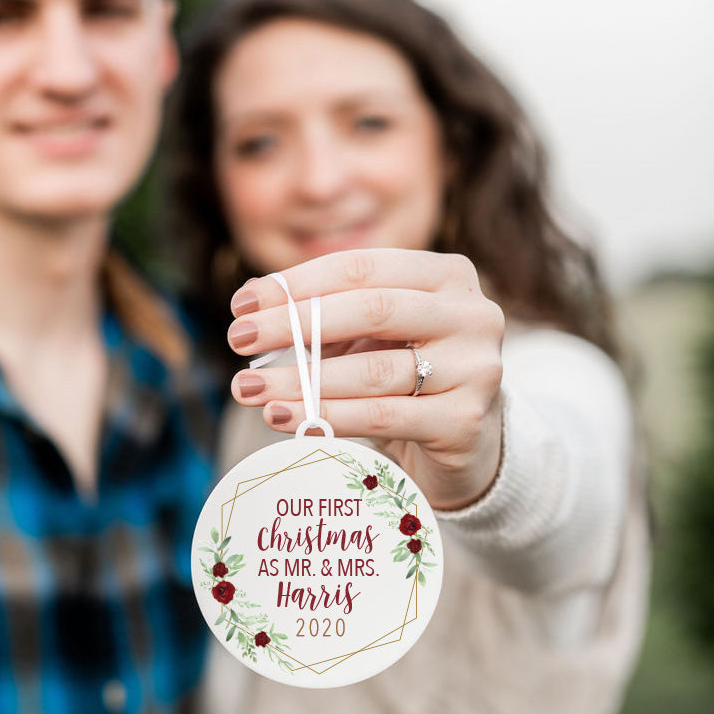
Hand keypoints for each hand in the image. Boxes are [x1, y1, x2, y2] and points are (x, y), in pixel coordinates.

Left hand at [226, 249, 505, 510]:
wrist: (467, 445)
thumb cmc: (408, 377)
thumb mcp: (372, 336)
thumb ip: (324, 312)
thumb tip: (252, 298)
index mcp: (448, 276)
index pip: (362, 268)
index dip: (297, 283)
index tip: (241, 305)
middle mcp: (472, 314)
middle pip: (371, 310)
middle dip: (294, 324)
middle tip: (237, 339)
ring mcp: (476, 369)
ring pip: (373, 370)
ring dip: (300, 380)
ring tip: (249, 388)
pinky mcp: (464, 421)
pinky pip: (383, 416)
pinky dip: (327, 416)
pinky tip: (283, 417)